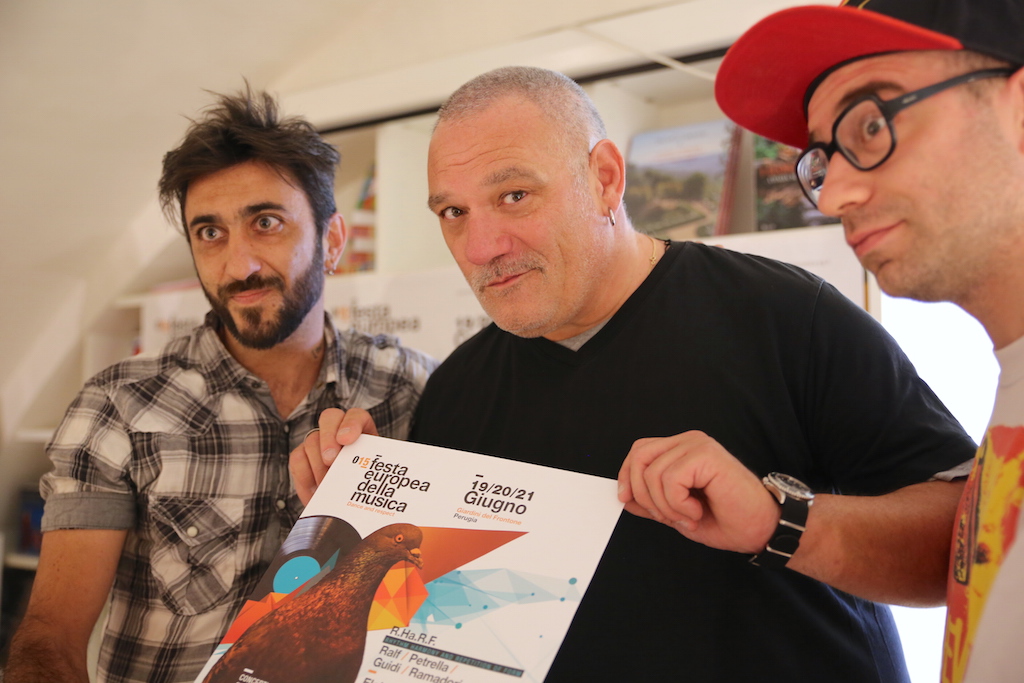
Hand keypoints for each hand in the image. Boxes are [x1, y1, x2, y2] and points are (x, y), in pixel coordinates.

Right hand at [289, 408, 378, 504]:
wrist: (350, 509)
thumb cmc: (368, 490)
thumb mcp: (376, 479)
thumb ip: (375, 473)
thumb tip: (382, 477)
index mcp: (363, 431)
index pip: (356, 416)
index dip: (351, 424)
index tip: (347, 440)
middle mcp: (339, 431)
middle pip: (330, 418)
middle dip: (329, 438)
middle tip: (331, 461)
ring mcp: (319, 442)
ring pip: (311, 440)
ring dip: (318, 465)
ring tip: (327, 486)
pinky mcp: (303, 457)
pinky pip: (297, 459)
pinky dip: (304, 477)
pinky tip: (314, 495)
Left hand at [617, 430, 777, 553]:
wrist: (761, 529)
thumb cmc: (727, 520)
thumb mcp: (676, 513)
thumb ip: (651, 501)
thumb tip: (623, 496)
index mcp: (681, 450)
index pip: (639, 451)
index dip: (626, 475)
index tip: (625, 500)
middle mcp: (689, 442)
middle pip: (640, 457)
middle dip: (643, 494)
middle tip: (667, 517)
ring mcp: (698, 445)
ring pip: (653, 474)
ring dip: (666, 506)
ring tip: (688, 517)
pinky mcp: (707, 455)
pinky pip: (671, 480)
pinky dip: (678, 504)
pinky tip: (697, 511)